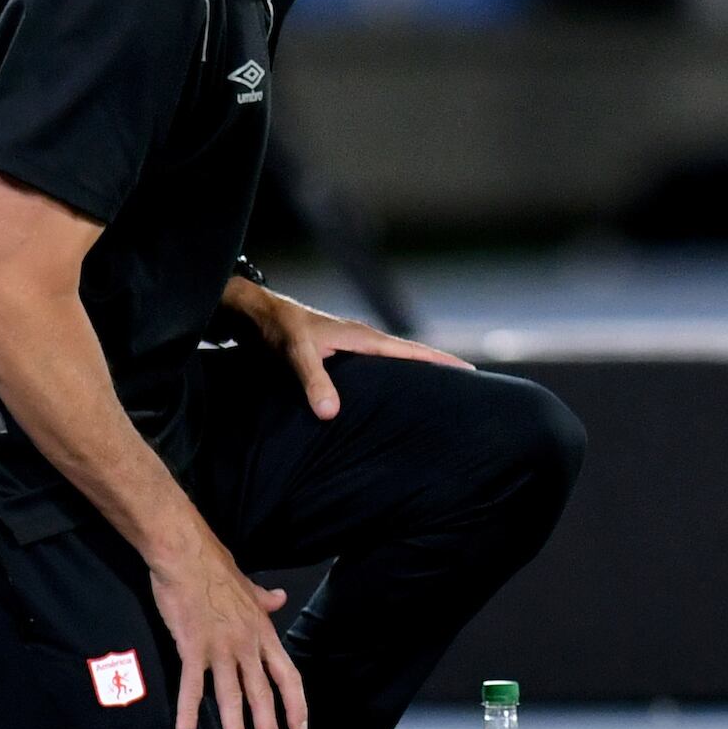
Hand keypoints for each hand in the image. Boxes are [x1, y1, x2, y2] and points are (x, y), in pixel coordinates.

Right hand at [149, 537, 307, 728]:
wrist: (187, 554)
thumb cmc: (215, 568)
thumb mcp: (249, 586)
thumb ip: (264, 600)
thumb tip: (280, 599)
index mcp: (263, 633)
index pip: (288, 676)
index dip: (296, 706)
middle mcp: (247, 645)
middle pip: (263, 695)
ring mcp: (221, 648)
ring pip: (231, 698)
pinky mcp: (192, 647)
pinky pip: (192, 687)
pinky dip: (189, 713)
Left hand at [244, 291, 473, 419]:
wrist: (256, 314)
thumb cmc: (278, 328)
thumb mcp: (295, 354)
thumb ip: (314, 382)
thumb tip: (332, 414)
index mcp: (362, 338)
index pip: (411, 351)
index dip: (440, 361)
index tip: (470, 372)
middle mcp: (362, 342)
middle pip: (410, 357)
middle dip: (437, 370)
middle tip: (467, 390)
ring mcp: (352, 349)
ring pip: (393, 364)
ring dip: (415, 376)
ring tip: (436, 397)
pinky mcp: (340, 357)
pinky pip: (376, 371)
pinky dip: (391, 380)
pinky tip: (390, 398)